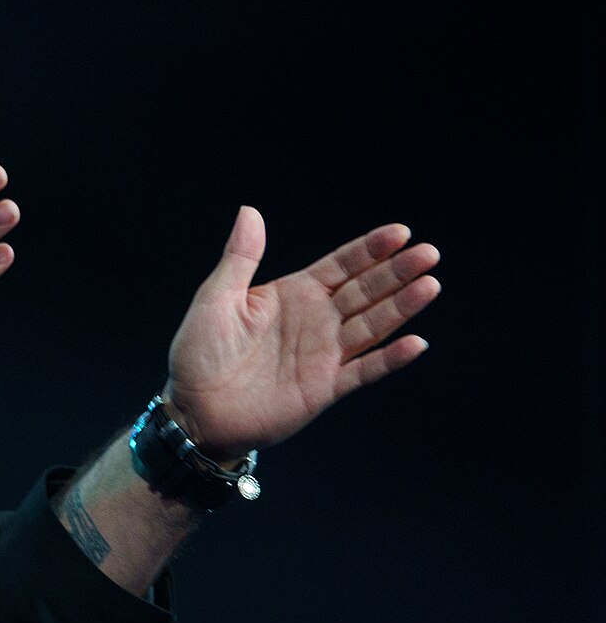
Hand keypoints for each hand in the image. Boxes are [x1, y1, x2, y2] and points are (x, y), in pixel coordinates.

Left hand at [163, 207, 440, 457]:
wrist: (193, 411)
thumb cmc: (198, 353)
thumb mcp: (216, 298)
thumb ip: (240, 257)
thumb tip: (249, 211)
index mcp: (293, 294)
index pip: (341, 265)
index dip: (370, 249)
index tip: (401, 232)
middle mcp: (316, 320)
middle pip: (366, 290)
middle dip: (397, 271)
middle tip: (428, 253)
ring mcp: (324, 354)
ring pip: (373, 325)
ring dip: (402, 307)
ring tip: (430, 285)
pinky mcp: (325, 387)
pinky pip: (364, 370)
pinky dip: (390, 359)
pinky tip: (415, 343)